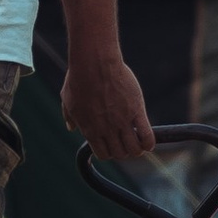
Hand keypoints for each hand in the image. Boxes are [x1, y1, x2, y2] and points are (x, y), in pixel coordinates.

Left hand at [62, 46, 154, 162]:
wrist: (94, 63)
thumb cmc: (79, 79)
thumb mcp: (68, 100)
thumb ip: (69, 117)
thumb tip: (71, 128)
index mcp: (90, 130)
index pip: (103, 154)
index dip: (110, 152)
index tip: (114, 144)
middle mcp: (106, 129)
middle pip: (120, 154)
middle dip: (125, 151)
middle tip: (128, 142)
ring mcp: (122, 121)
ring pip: (134, 149)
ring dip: (138, 149)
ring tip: (140, 143)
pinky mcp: (136, 111)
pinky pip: (146, 135)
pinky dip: (149, 142)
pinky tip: (149, 141)